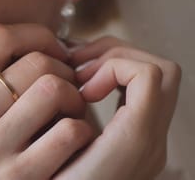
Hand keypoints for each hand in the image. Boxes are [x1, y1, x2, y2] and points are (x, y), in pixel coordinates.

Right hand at [0, 24, 93, 179]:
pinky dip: (82, 130)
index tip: (51, 48)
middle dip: (63, 68)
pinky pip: (68, 133)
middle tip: (69, 83)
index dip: (36, 35)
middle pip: (35, 62)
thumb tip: (18, 51)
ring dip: (75, 97)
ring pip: (54, 90)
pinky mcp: (22, 177)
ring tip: (73, 110)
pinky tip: (75, 139)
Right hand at [55, 36, 181, 179]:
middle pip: (161, 71)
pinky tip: (82, 95)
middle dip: (115, 56)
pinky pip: (139, 97)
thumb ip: (64, 123)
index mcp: (135, 142)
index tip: (79, 84)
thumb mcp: (55, 161)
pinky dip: (113, 84)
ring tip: (77, 78)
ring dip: (114, 67)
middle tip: (78, 68)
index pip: (148, 76)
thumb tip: (60, 88)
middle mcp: (151, 141)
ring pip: (155, 80)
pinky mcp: (139, 144)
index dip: (111, 65)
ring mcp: (150, 142)